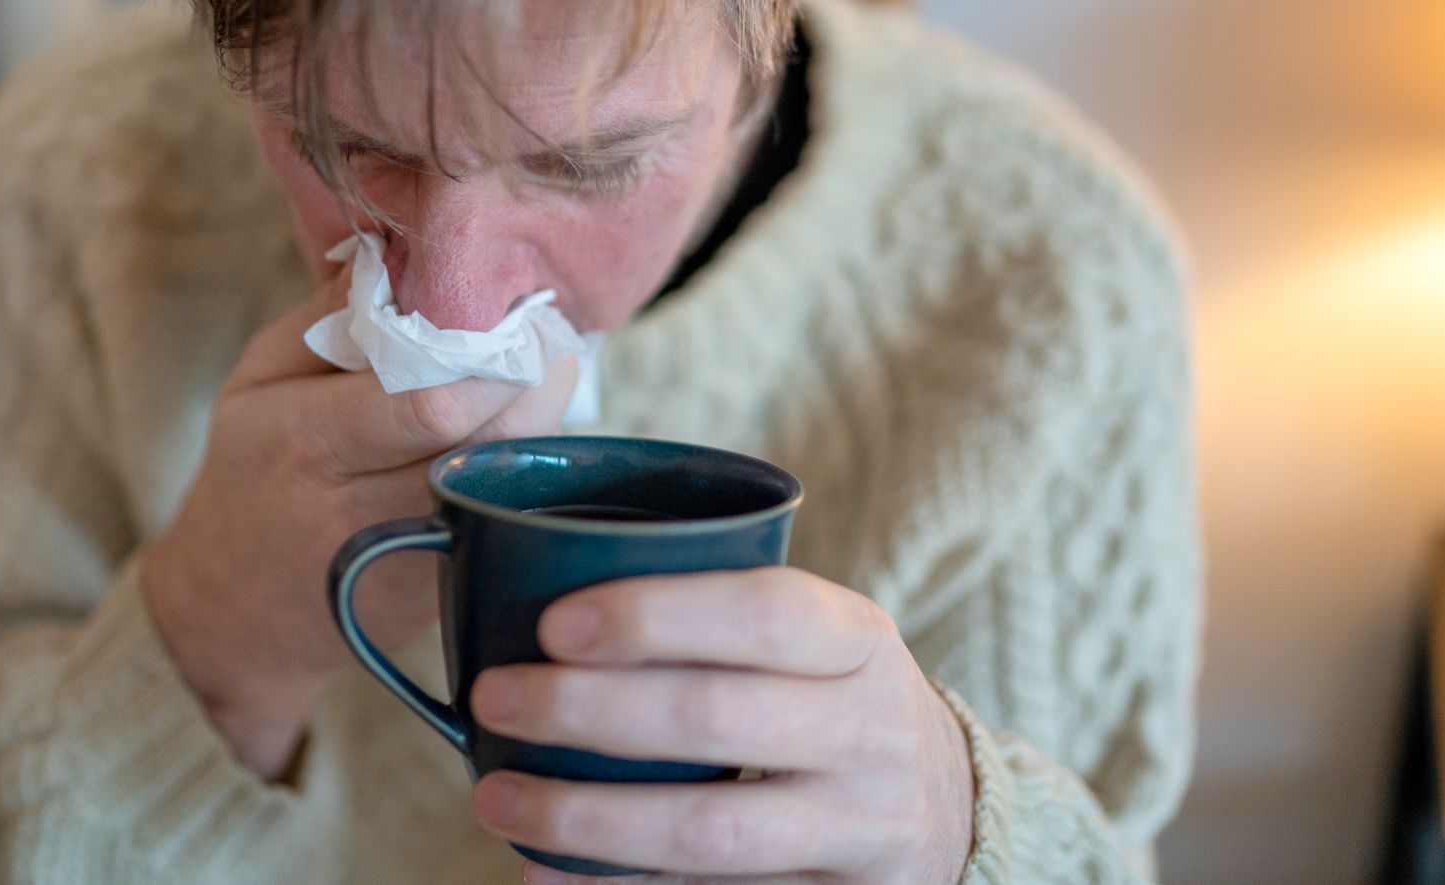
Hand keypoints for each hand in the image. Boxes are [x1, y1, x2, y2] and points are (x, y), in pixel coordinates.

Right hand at [142, 266, 580, 779]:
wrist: (235, 610)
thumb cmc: (251, 470)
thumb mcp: (258, 379)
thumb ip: (327, 315)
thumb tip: (404, 251)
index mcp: (305, 444)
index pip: (431, 402)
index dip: (493, 355)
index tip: (519, 311)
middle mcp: (361, 512)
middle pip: (489, 444)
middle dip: (538, 381)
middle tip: (553, 335)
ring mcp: (410, 563)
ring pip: (511, 483)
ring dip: (543, 424)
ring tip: (546, 374)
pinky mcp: (444, 593)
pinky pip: (509, 516)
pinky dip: (528, 468)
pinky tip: (523, 431)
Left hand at [465, 567, 974, 884]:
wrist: (948, 808)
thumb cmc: (833, 696)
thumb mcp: (818, 639)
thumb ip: (718, 619)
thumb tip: (533, 588)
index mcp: (856, 638)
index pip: (763, 612)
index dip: (656, 616)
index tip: (554, 622)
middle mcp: (868, 729)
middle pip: (718, 718)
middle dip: (590, 711)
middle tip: (498, 697)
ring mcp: (855, 824)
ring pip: (708, 827)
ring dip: (588, 817)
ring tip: (497, 798)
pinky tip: (543, 874)